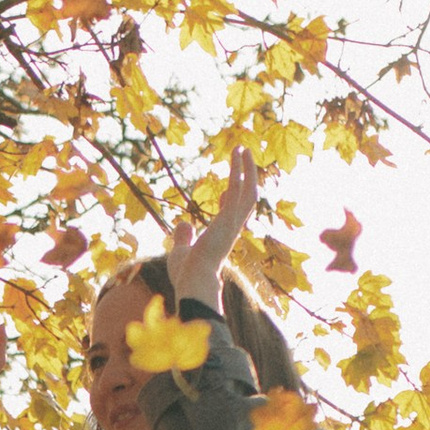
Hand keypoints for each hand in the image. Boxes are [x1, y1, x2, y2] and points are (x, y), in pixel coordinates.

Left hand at [163, 149, 259, 311]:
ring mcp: (234, 221)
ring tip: (242, 148)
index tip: (224, 192)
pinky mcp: (231, 215)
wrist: (193, 280)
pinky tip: (238, 153)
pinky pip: (240, 186)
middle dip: (245, 180)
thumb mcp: (181, 251)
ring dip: (247, 168)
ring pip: (248, 190)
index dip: (228, 203)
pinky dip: (241, 168)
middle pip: (246, 200)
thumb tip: (183, 223)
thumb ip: (184, 237)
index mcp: (222, 239)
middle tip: (242, 162)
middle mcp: (232, 229)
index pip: (230, 216)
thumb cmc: (187, 273)